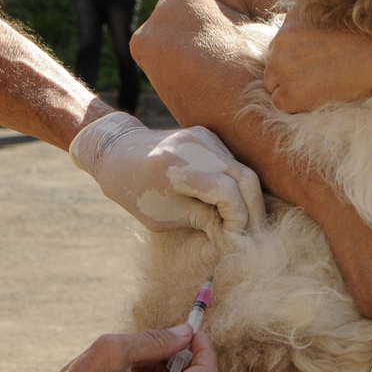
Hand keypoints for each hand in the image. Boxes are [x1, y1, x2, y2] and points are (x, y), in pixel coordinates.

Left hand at [70, 112, 264, 232]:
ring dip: (249, 197)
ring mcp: (203, 137)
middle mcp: (193, 146)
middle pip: (245, 177)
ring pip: (243, 169)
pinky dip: (238, 184)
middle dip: (254, 208)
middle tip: (254, 233)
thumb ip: (200, 221)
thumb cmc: (135, 191)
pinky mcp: (208, 136)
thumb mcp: (162, 217)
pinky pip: (233, 162)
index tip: (235, 236)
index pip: (226, 190)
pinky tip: (232, 203)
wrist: (118, 152)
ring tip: (245, 223)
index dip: (237, 216)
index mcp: (175, 168)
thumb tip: (235, 235)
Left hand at [263, 18, 371, 112]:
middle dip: (288, 73)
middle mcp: (280, 42)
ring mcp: (282, 68)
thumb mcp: (329, 13)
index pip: (279, 47)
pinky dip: (294, 104)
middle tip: (315, 77)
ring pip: (273, 84)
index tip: (311, 64)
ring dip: (289, 88)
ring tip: (315, 87)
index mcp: (290, 21)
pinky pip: (280, 103)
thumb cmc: (360, 39)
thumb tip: (296, 26)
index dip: (294, 59)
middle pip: (273, 65)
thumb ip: (307, 18)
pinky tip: (314, 97)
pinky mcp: (290, 92)